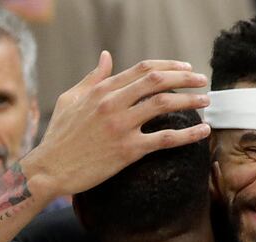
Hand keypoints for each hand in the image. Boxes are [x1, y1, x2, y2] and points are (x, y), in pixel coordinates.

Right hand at [22, 51, 210, 199]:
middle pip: (158, 81)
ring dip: (190, 100)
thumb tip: (107, 57)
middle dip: (185, 78)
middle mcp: (113, 104)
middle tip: (202, 80)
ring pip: (164, 105)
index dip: (169, 66)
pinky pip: (165, 139)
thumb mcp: (70, 99)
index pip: (143, 69)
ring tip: (206, 101)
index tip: (186, 68)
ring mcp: (121, 127)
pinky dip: (188, 134)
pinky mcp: (128, 151)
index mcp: (102, 90)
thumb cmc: (59, 136)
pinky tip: (203, 131)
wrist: (50, 169)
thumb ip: (93, 78)